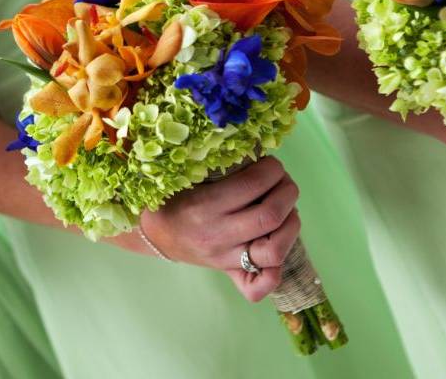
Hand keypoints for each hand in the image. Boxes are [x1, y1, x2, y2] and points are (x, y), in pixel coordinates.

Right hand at [135, 157, 300, 301]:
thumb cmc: (177, 197)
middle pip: (270, 216)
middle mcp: (217, 235)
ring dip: (291, 224)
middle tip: (284, 184)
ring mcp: (225, 258)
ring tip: (287, 210)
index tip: (272, 165)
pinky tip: (276, 247)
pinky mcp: (229, 273)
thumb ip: (227, 168)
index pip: (252, 184)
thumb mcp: (193, 175)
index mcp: (205, 205)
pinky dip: (276, 273)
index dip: (272, 169)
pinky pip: (258, 287)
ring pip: (274, 251)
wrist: (154, 234)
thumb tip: (263, 157)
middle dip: (288, 192)